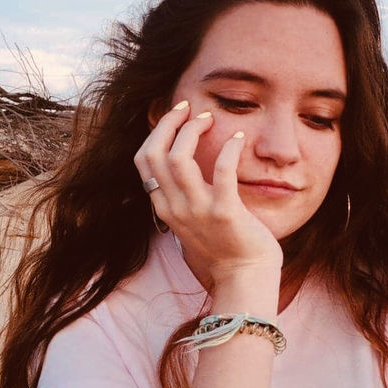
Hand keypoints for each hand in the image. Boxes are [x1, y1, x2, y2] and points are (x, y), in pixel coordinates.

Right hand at [134, 100, 281, 287]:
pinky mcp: (225, 213)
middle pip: (155, 153)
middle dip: (169, 123)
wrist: (244, 278)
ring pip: (179, 159)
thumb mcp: (191, 221)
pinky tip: (239, 138)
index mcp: (164, 208)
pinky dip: (229, 149)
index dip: (156, 132)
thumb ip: (182, 197)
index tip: (175, 116)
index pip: (143, 161)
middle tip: (189, 109)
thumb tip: (182, 169)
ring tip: (210, 119)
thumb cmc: (224, 248)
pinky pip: (222, 171)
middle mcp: (174, 208)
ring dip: (192, 131)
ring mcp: (198, 211)